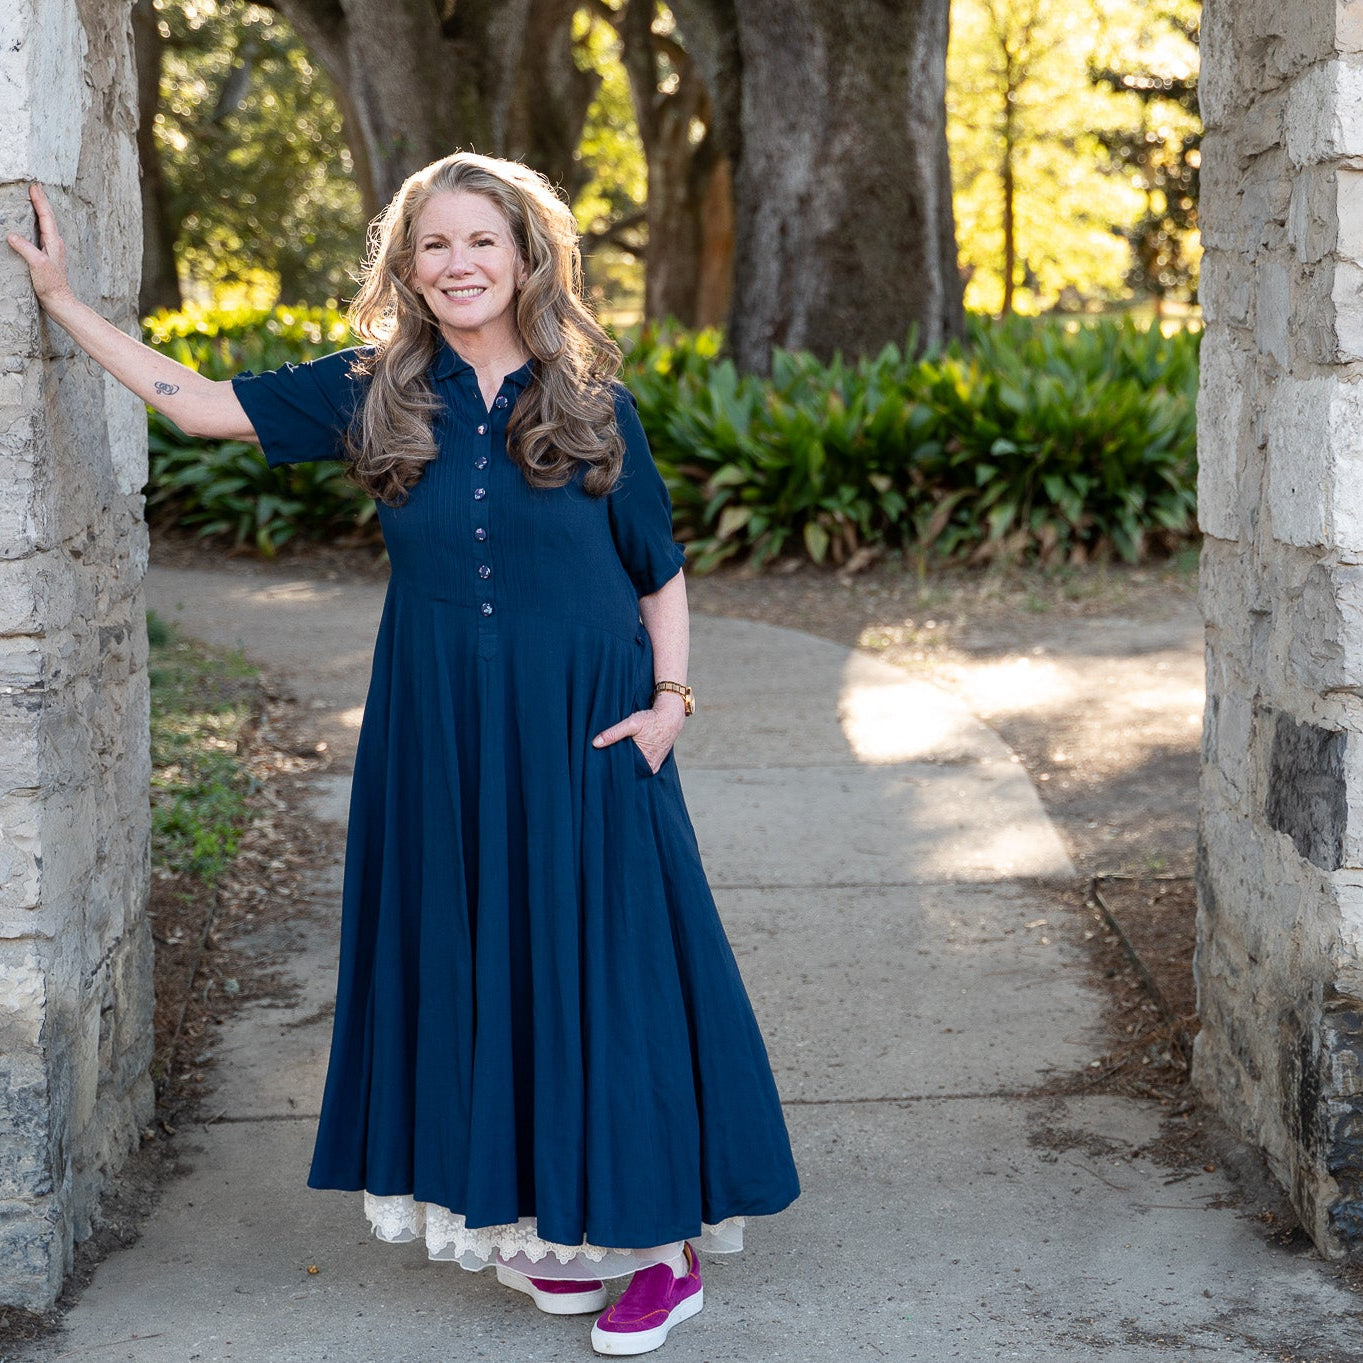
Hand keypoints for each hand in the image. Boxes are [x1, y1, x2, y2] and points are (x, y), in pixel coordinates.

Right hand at [7, 184, 74, 306]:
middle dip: (41, 200)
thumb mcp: (37, 264)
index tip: (34, 187)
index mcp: (54, 242)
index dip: (39, 200)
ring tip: (36, 199)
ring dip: (41, 210)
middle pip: (48, 217)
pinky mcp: (49, 255)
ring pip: (47, 224)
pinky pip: (43, 232)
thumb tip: (12, 235)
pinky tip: (35, 224)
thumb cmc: (51, 284)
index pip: (46, 216)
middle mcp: (55, 243)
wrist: (59, 300)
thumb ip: (25, 248)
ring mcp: (53, 249)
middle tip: (36, 186)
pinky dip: (39, 222)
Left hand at [592, 697, 685, 774]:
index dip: (611, 766)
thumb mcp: (632, 724)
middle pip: (628, 769)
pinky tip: (626, 752)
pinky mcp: (654, 761)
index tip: (600, 763)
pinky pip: (640, 763)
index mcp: (645, 764)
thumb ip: (614, 733)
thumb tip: (595, 743)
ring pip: (633, 766)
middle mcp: (649, 768)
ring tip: (615, 754)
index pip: (623, 771)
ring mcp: (652, 765)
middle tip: (603, 759)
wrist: (671, 715)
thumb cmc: (652, 720)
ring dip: (625, 760)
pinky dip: (633, 758)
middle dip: (617, 764)